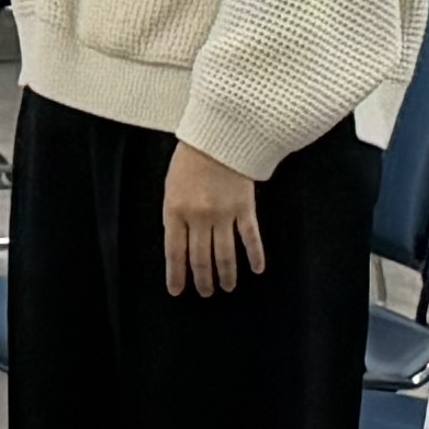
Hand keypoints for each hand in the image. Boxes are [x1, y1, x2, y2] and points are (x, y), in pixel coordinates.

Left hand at [158, 140, 266, 299]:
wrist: (220, 135)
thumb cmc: (191, 158)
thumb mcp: (172, 187)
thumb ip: (175, 214)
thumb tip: (180, 244)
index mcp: (176, 211)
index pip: (175, 252)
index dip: (176, 275)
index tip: (178, 291)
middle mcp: (199, 217)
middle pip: (201, 257)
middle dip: (203, 279)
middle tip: (205, 293)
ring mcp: (224, 214)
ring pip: (225, 254)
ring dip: (226, 274)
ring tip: (227, 287)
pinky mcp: (245, 208)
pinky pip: (250, 238)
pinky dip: (254, 255)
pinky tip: (256, 269)